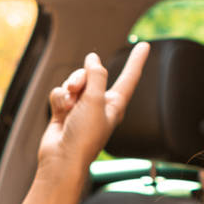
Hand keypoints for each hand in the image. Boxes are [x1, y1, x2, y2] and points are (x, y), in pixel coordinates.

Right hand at [37, 43, 149, 180]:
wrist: (62, 158)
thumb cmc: (85, 136)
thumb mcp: (95, 101)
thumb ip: (96, 76)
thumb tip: (93, 59)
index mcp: (115, 104)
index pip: (129, 78)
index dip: (137, 60)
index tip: (144, 45)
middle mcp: (100, 104)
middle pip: (92, 74)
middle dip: (81, 77)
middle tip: (77, 90)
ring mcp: (82, 107)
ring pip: (74, 81)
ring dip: (69, 89)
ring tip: (69, 104)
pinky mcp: (66, 110)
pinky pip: (60, 92)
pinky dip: (58, 99)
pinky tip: (60, 111)